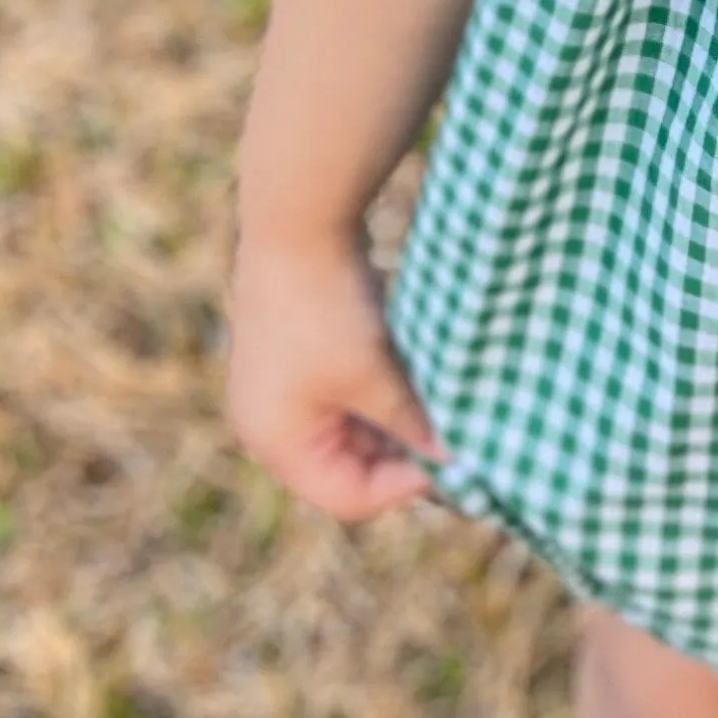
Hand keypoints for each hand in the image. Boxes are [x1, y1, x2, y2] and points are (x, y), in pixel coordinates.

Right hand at [224, 226, 445, 520]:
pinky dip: (376, 389)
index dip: (402, 487)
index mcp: (275, 442)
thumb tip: (448, 459)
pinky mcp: (294, 354)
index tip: (450, 461)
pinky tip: (409, 370)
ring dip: (391, 419)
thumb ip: (410, 425)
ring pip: (347, 427)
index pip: (345, 498)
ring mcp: (278, 387)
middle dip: (398, 453)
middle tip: (449, 434)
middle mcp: (267, 422)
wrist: (299, 219)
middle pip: (344, 466)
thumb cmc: (327, 309)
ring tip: (432, 400)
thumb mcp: (373, 376)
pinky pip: (341, 392)